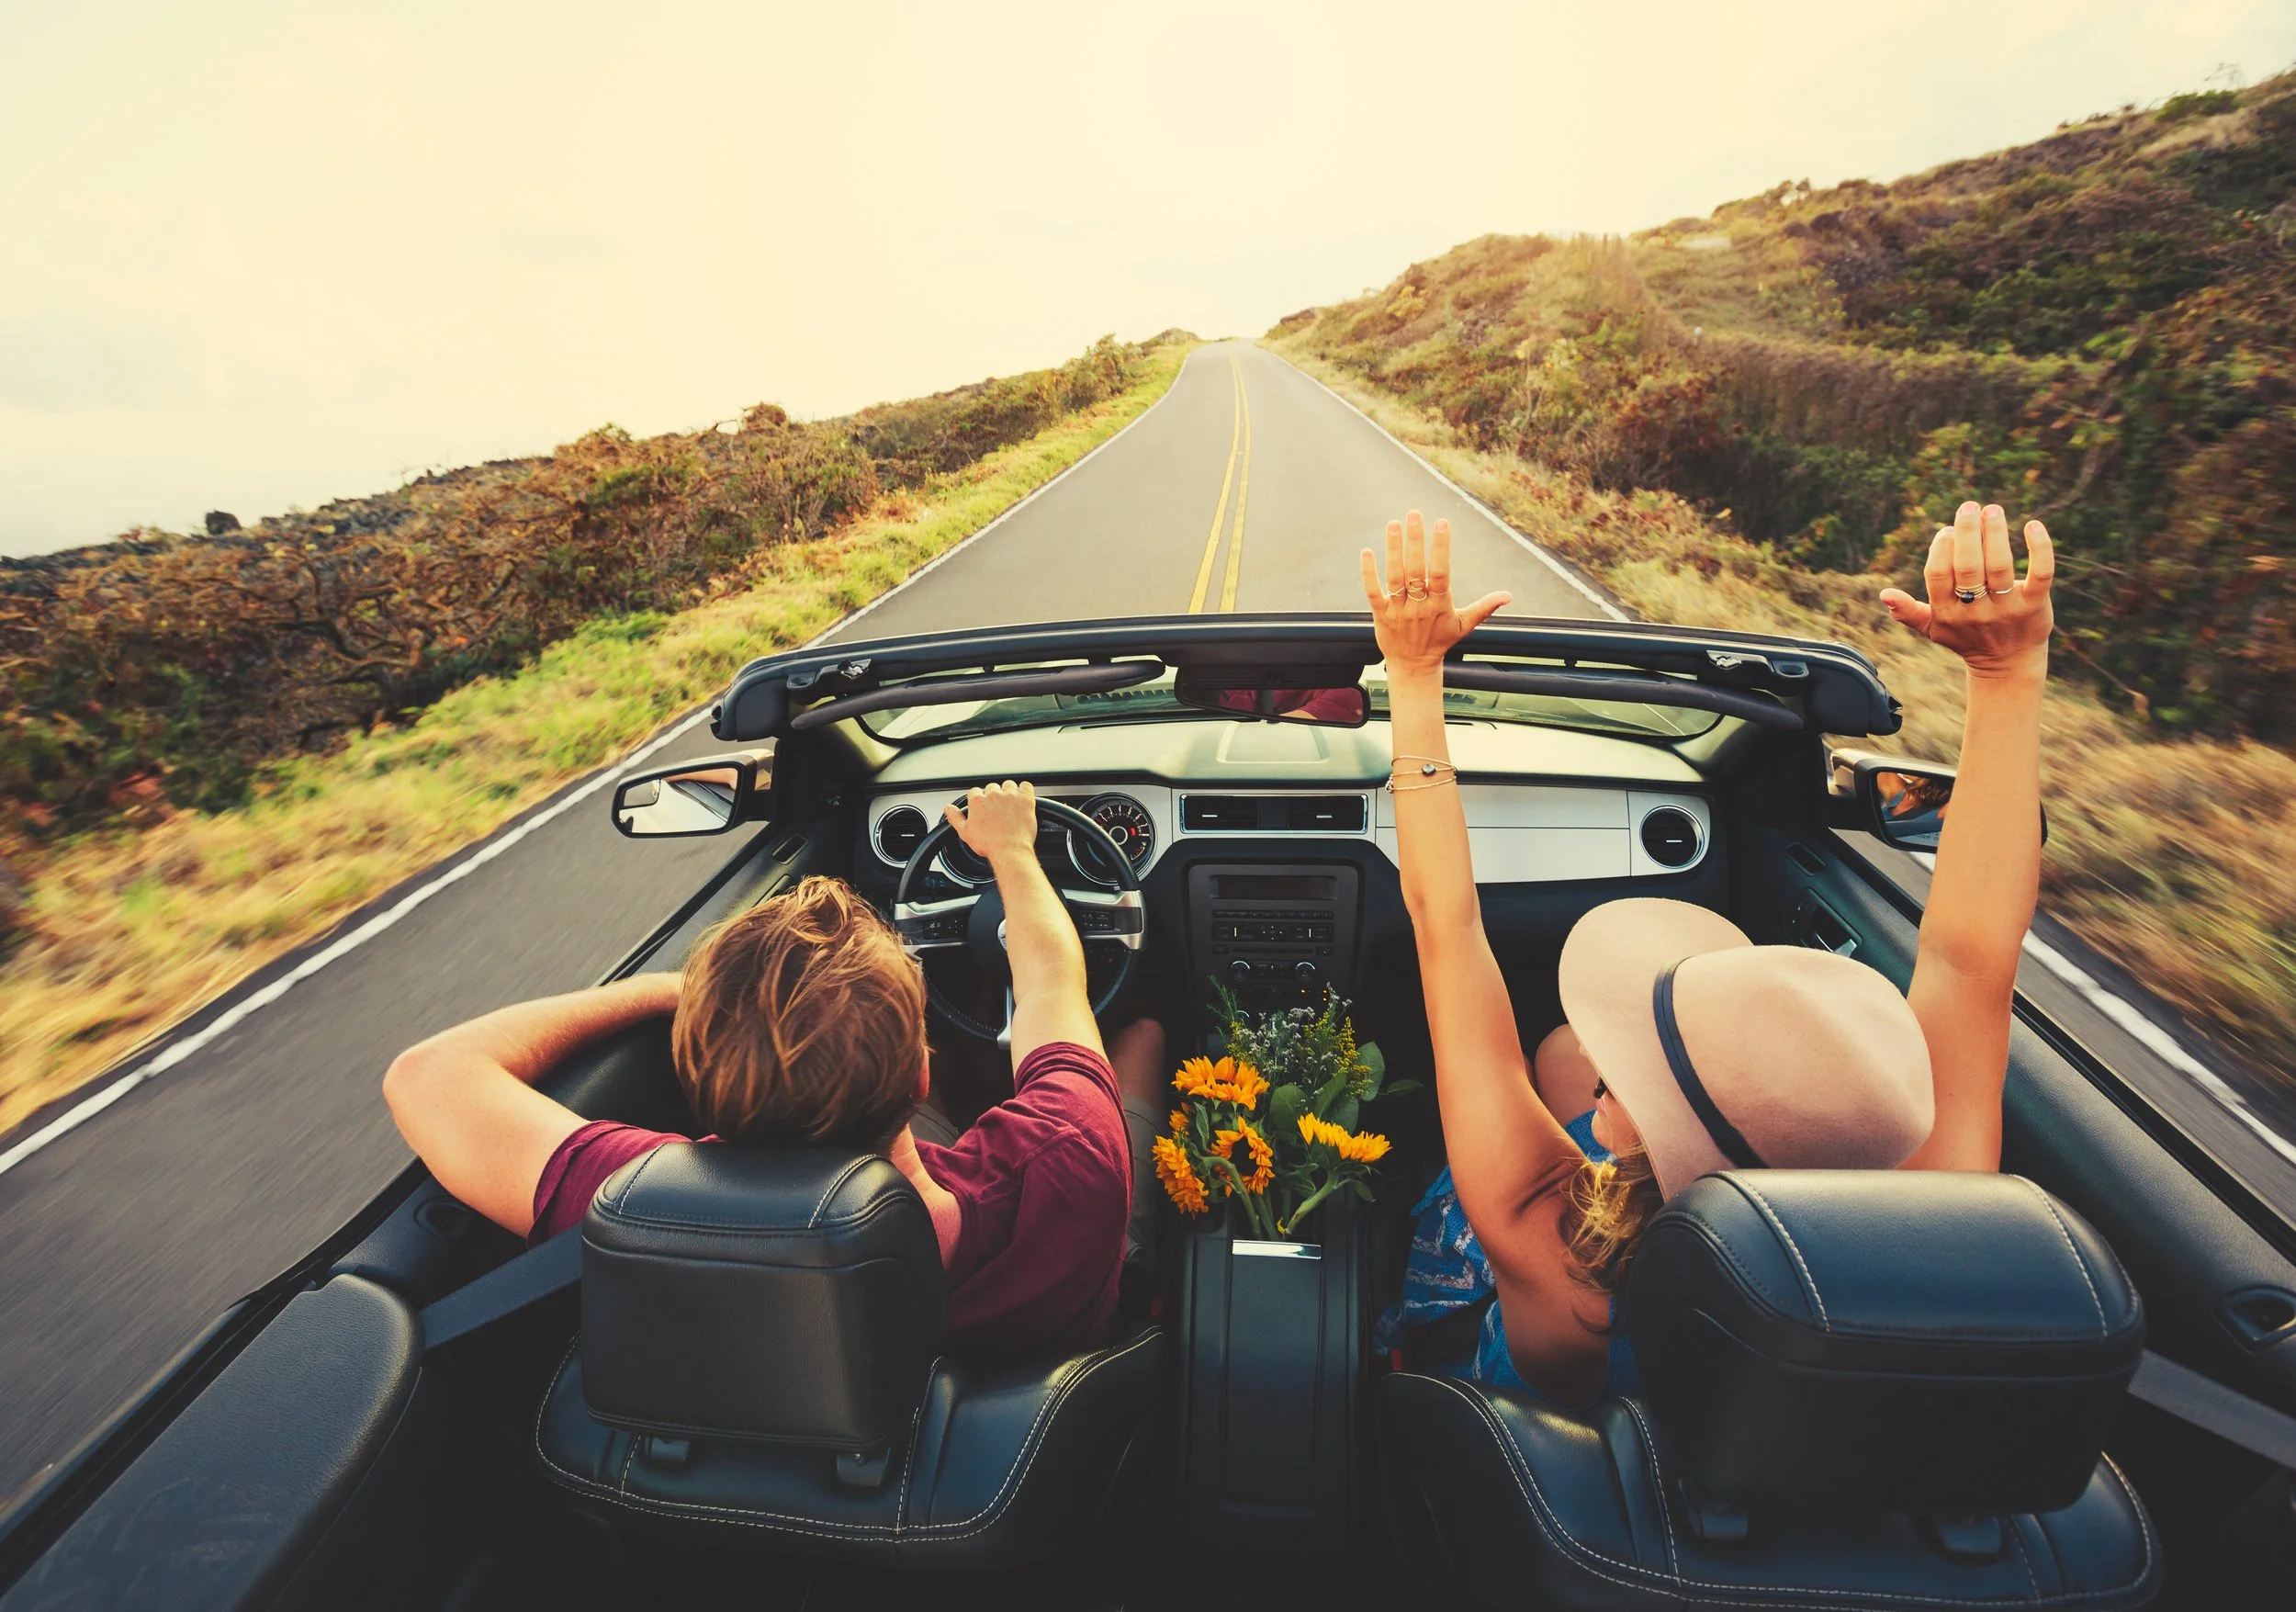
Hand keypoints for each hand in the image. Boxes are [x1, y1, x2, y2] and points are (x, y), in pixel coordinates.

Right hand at [944, 780, 1037, 867]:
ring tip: (1010, 806)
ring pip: (1009, 785)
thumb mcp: (965, 832)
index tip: (984, 809)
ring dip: (1009, 792)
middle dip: (994, 797)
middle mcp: (993, 794)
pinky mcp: (1026, 799)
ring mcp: (1010, 796)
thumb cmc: (989, 844)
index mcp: (977, 801)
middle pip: (992, 788)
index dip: (979, 801)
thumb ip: (955, 817)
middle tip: (998, 811)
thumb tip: (947, 808)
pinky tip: (1022, 799)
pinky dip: (1025, 790)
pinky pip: (1026, 786)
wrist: (1010, 851)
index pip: (975, 792)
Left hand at [1359, 510, 1510, 677]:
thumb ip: (1485, 607)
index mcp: (1440, 604)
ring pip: (1395, 577)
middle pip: (1416, 570)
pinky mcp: (1381, 614)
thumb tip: (1509, 596)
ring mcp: (1399, 610)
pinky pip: (1373, 592)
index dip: (1441, 548)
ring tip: (1393, 524)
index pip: (1441, 572)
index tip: (1442, 522)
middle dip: (1416, 541)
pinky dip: (1368, 573)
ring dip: (1394, 550)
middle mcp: (1419, 606)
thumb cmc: (1440, 640)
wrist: (1414, 666)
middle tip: (1414, 513)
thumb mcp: (1464, 625)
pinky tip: (1367, 552)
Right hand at [1880, 502, 2054, 680]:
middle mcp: (1975, 612)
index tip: (1947, 532)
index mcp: (1947, 613)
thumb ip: (1908, 612)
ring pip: (2000, 565)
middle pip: (1969, 567)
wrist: (2008, 665)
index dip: (1941, 550)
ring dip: (1995, 533)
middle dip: (1968, 533)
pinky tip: (2032, 525)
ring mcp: (2006, 609)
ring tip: (1992, 510)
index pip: (1939, 575)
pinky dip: (2039, 548)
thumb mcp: (1934, 628)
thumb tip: (1884, 594)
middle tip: (1969, 507)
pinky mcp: (2035, 605)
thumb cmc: (1967, 638)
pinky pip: (2040, 573)